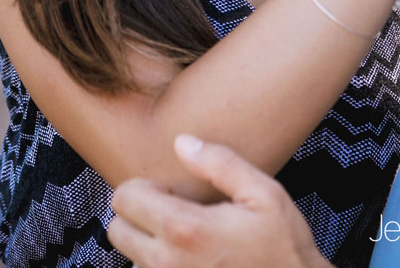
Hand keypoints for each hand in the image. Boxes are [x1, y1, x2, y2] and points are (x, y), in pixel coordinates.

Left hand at [108, 136, 329, 267]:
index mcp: (186, 230)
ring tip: (185, 236)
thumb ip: (220, 163)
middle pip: (116, 230)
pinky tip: (191, 257)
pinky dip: (160, 264)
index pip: (125, 199)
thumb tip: (182, 142)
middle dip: (139, 213)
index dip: (145, 185)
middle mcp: (168, 264)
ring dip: (148, 243)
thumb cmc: (283, 247)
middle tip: (174, 209)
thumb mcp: (263, 193)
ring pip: (130, 257)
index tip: (171, 189)